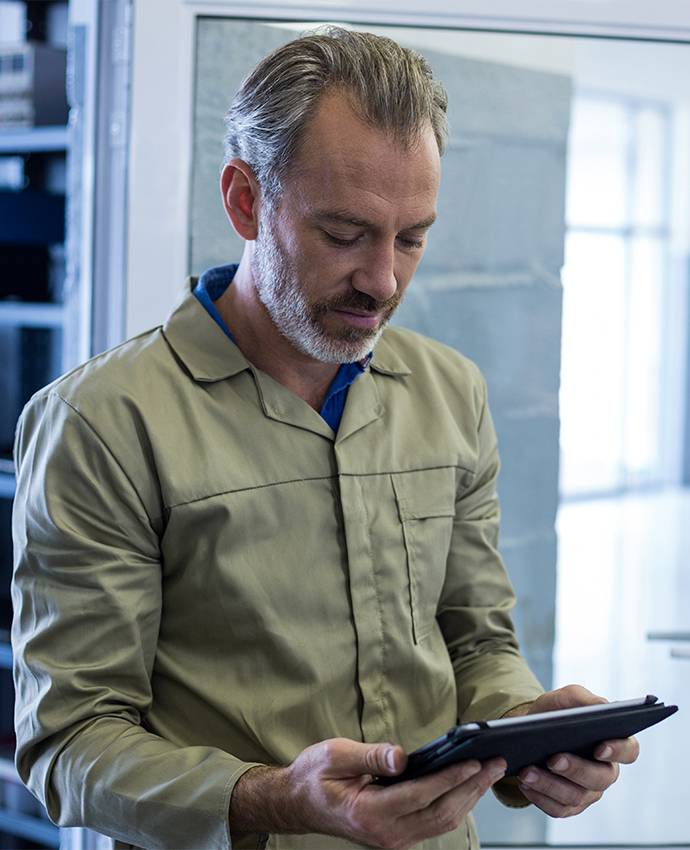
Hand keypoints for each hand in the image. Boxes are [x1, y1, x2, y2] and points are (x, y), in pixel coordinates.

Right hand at [230, 737, 506, 848]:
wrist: (298, 802)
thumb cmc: (315, 775)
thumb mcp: (336, 755)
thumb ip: (371, 757)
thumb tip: (402, 757)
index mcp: (369, 813)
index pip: (421, 795)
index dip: (451, 777)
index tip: (475, 760)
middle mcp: (386, 833)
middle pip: (441, 813)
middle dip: (472, 787)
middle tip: (497, 763)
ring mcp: (393, 839)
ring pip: (442, 822)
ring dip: (469, 798)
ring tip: (490, 772)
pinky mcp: (397, 835)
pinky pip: (434, 823)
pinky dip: (456, 804)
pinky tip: (467, 785)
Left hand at [516, 685, 639, 817]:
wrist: (530, 731)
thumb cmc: (556, 713)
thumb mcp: (567, 698)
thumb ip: (584, 699)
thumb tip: (602, 706)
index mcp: (613, 743)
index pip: (629, 751)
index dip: (618, 751)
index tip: (599, 747)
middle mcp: (605, 772)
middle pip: (600, 778)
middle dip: (576, 769)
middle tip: (552, 759)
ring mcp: (588, 792)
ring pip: (575, 797)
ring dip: (549, 784)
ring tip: (527, 771)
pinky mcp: (568, 806)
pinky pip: (558, 809)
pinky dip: (539, 797)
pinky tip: (524, 784)